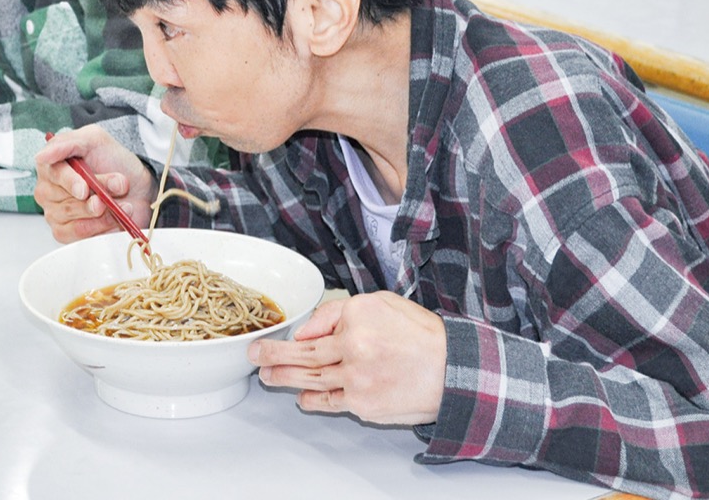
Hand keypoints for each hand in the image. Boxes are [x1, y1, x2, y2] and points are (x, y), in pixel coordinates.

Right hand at [35, 125, 156, 242]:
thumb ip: (67, 143)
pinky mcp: (66, 233)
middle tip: (119, 187)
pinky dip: (102, 227)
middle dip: (98, 195)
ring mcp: (55, 214)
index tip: (85, 189)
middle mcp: (48, 191)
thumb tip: (41, 156)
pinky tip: (115, 218)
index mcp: (50, 166)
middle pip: (67, 199)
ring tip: (123, 204)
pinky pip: (80, 235)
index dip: (70, 182)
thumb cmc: (112, 160)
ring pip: (75, 218)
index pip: (54, 174)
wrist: (136, 185)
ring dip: (105, 212)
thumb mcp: (94, 139)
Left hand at [249, 292, 446, 425]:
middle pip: (303, 353)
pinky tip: (300, 397)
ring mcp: (356, 378)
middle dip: (273, 356)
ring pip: (310, 378)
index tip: (276, 337)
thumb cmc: (421, 335)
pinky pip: (329, 401)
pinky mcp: (362, 404)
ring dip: (284, 378)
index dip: (292, 336)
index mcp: (356, 316)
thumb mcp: (381, 303)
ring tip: (268, 377)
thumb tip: (305, 330)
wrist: (453, 369)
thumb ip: (338, 312)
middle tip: (255, 356)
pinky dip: (311, 399)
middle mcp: (352, 346)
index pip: (314, 326)